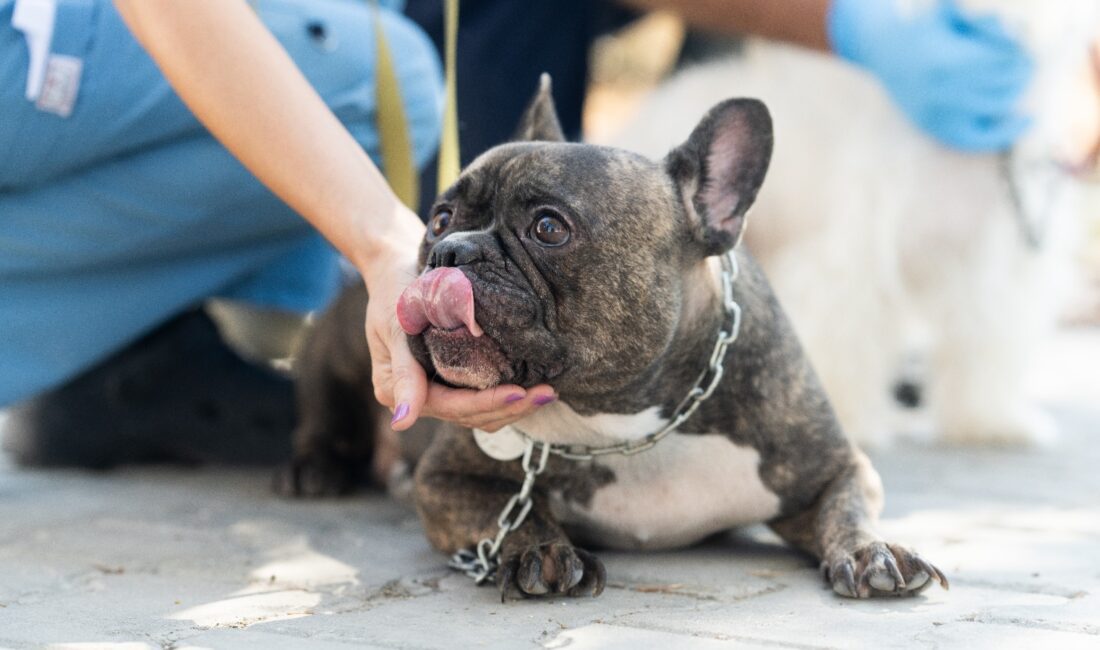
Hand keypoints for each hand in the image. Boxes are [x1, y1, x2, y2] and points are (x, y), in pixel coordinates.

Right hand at [360, 212, 555, 431]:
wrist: (397, 269)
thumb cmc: (394, 291)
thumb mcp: (396, 327)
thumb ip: (403, 375)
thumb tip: (401, 423)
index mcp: (396, 390)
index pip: (451, 406)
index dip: (487, 403)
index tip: (519, 393)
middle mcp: (417, 398)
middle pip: (469, 415)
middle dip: (510, 407)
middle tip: (548, 393)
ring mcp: (434, 392)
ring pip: (479, 414)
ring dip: (513, 408)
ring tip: (547, 393)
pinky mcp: (450, 382)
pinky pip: (480, 401)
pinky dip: (505, 399)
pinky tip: (531, 388)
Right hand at [828, 0, 1033, 151]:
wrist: (885, 53)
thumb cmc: (924, 30)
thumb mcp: (950, 15)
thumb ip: (983, 24)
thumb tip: (1019, 37)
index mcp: (953, 62)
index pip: (1007, 62)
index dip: (1022, 57)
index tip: (1027, 54)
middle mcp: (949, 91)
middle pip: (1008, 83)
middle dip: (1022, 73)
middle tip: (1026, 67)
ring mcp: (943, 113)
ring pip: (1000, 105)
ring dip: (1015, 92)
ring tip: (1018, 83)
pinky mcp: (939, 128)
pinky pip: (980, 139)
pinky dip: (1006, 132)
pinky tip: (1028, 120)